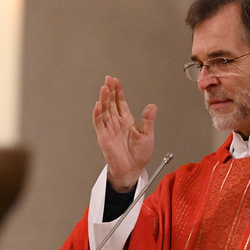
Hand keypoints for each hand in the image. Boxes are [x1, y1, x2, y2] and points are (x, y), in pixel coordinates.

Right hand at [93, 76, 156, 191]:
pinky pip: (99, 124)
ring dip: (103, 99)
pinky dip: (97, 114)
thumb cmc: (138, 156)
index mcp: (127, 121)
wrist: (132, 171)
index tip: (116, 81)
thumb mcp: (148, 136)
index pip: (121, 102)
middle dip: (109, 91)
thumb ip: (148, 121)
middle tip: (108, 79)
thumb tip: (152, 106)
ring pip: (104, 110)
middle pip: (111, 103)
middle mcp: (116, 123)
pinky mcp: (103, 137)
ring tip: (104, 88)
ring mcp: (109, 129)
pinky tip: (98, 105)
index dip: (118, 91)